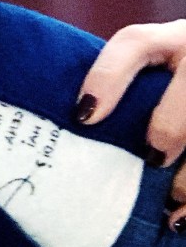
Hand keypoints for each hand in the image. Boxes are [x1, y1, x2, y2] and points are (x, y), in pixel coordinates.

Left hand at [77, 20, 185, 226]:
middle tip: (154, 160)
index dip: (105, 78)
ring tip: (176, 205)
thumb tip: (72, 147)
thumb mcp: (153, 82)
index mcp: (171, 41)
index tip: (83, 118)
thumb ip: (125, 104)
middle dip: (172, 125)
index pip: (133, 43)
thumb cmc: (171, 93)